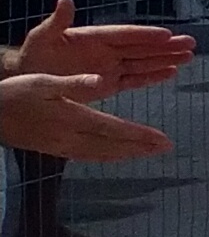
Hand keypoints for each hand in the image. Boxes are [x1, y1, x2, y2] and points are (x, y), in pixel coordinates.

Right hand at [0, 69, 169, 162]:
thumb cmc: (13, 94)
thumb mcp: (41, 82)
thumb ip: (73, 83)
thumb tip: (100, 80)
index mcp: (71, 117)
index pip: (113, 129)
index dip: (140, 135)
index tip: (163, 139)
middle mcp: (69, 137)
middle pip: (113, 146)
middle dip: (141, 147)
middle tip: (166, 148)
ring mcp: (62, 147)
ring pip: (102, 154)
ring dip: (127, 154)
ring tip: (149, 152)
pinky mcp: (54, 150)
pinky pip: (88, 156)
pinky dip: (107, 156)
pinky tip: (115, 155)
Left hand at [14, 0, 191, 95]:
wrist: (27, 78)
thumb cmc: (33, 55)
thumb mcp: (41, 37)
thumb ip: (56, 22)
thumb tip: (65, 1)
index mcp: (94, 38)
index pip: (125, 35)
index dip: (145, 35)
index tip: (166, 34)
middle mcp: (107, 51)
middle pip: (142, 48)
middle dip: (166, 46)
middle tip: (190, 43)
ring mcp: (110, 67)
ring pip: (143, 63)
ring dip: (165, 60)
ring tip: (189, 56)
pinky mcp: (109, 84)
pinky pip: (135, 79)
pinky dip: (152, 77)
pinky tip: (171, 73)